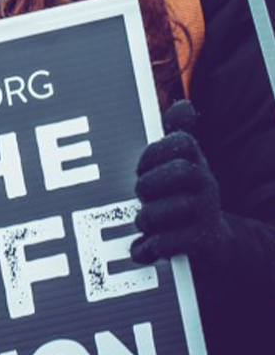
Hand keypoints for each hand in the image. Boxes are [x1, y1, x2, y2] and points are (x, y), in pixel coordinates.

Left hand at [131, 99, 229, 268]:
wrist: (213, 243)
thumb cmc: (184, 196)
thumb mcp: (182, 165)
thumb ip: (176, 134)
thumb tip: (184, 105)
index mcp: (195, 162)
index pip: (181, 143)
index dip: (154, 153)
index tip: (140, 168)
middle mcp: (206, 184)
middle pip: (178, 173)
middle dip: (149, 184)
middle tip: (142, 195)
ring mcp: (206, 214)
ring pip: (160, 212)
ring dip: (144, 218)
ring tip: (143, 221)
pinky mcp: (202, 243)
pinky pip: (166, 243)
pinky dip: (148, 248)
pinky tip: (142, 249)